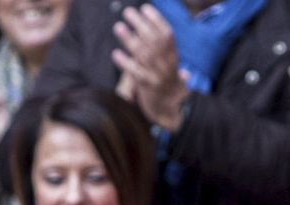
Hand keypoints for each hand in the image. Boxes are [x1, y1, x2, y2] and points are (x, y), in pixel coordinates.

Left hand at [111, 5, 188, 130]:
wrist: (170, 110)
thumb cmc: (166, 84)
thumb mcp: (170, 66)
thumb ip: (163, 50)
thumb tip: (155, 28)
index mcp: (173, 57)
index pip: (167, 34)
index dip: (156, 19)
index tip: (145, 7)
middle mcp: (167, 64)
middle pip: (153, 40)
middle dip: (140, 24)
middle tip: (127, 12)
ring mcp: (158, 76)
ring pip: (143, 54)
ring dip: (129, 39)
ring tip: (118, 27)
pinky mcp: (148, 88)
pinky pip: (136, 74)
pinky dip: (125, 63)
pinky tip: (116, 54)